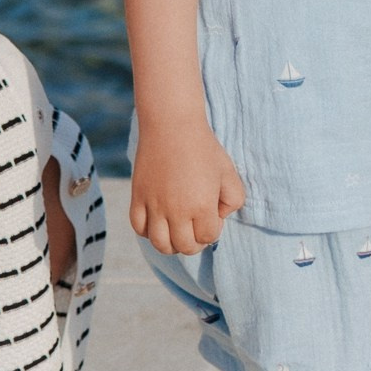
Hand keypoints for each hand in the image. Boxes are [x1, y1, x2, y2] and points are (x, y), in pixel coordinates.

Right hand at [131, 118, 247, 254]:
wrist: (171, 124)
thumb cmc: (203, 148)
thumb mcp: (229, 173)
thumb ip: (233, 201)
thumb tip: (218, 217)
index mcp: (202, 206)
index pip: (208, 237)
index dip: (213, 229)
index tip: (211, 213)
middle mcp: (177, 211)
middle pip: (185, 247)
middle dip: (195, 240)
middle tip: (196, 223)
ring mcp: (155, 205)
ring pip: (161, 244)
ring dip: (172, 243)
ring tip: (177, 228)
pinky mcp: (138, 197)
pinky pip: (139, 228)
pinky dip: (149, 231)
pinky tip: (158, 220)